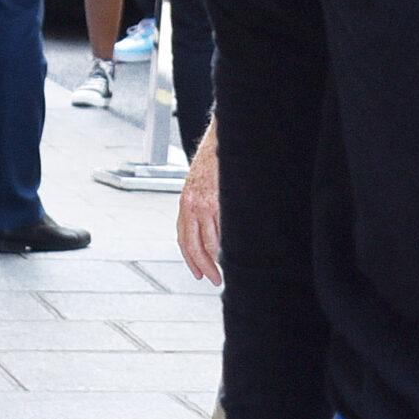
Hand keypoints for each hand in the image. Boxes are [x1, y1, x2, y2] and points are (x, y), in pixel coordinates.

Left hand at [177, 119, 220, 284]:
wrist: (221, 139)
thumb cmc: (213, 161)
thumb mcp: (199, 185)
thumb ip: (199, 207)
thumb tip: (207, 231)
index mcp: (185, 203)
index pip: (184, 239)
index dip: (190, 259)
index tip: (198, 272)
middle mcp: (193, 205)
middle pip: (196, 246)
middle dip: (204, 267)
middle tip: (214, 279)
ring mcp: (208, 204)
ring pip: (212, 242)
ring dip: (218, 260)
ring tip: (225, 271)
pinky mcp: (222, 202)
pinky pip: (225, 230)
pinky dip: (229, 245)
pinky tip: (234, 252)